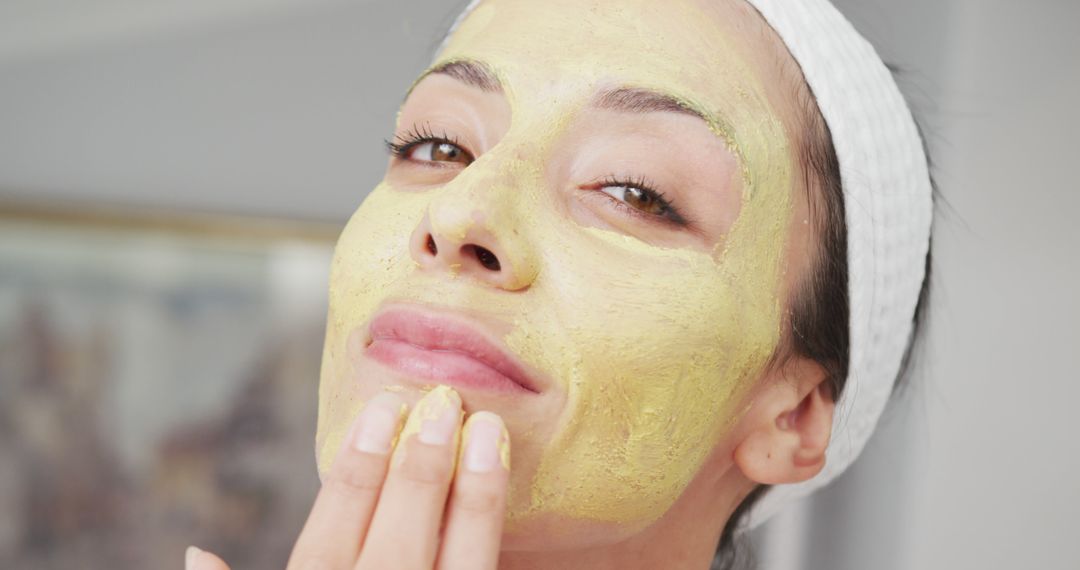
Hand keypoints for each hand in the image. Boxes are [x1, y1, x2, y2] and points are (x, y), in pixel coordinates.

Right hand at [186, 385, 510, 569]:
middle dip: (419, 473)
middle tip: (441, 403)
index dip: (357, 473)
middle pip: (396, 547)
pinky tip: (509, 487)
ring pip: (455, 568)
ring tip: (490, 432)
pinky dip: (493, 537)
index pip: (329, 541)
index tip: (382, 411)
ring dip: (474, 499)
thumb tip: (193, 553)